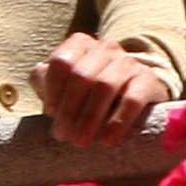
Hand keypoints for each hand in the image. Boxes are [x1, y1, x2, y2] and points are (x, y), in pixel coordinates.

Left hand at [33, 33, 166, 147]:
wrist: (136, 91)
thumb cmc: (90, 91)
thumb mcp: (66, 84)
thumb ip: (46, 79)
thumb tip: (38, 75)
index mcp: (81, 44)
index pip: (61, 62)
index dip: (53, 90)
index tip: (50, 114)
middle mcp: (105, 47)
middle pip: (81, 75)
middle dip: (69, 109)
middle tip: (63, 136)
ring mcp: (128, 62)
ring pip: (104, 86)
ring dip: (89, 117)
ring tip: (80, 141)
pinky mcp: (147, 80)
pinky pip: (132, 100)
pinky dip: (118, 121)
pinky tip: (107, 140)